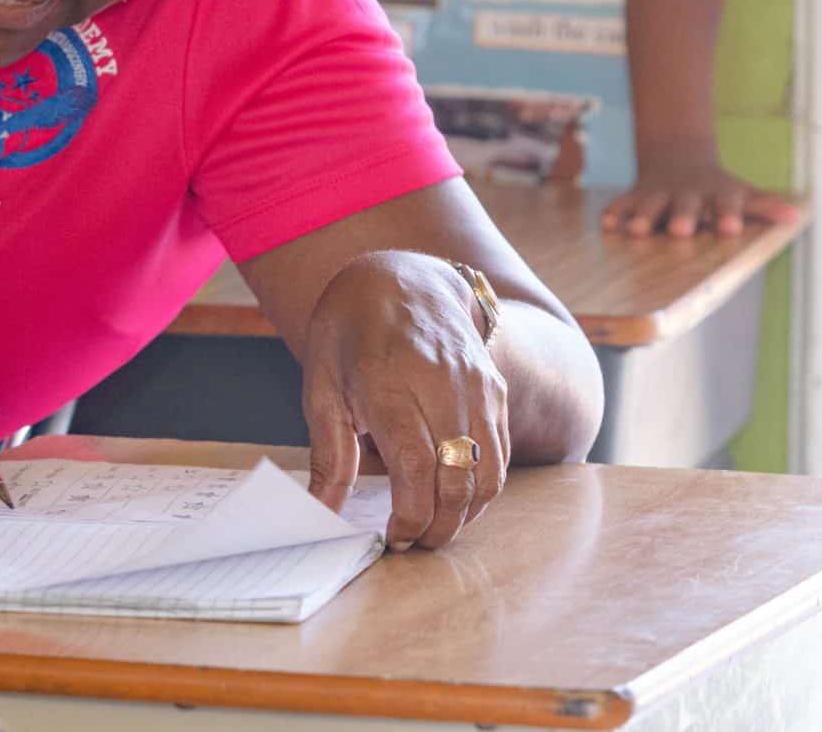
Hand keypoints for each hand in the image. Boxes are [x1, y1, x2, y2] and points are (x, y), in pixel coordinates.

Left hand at [300, 254, 507, 551]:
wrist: (401, 277)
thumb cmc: (349, 332)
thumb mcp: (320, 385)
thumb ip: (327, 452)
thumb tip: (321, 510)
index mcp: (389, 383)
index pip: (416, 468)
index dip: (411, 516)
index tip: (394, 539)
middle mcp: (442, 386)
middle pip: (458, 478)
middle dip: (439, 526)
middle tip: (413, 544)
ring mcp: (477, 387)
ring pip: (489, 472)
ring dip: (466, 513)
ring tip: (435, 528)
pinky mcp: (495, 389)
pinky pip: (500, 452)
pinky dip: (483, 486)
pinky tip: (455, 498)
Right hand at [602, 154, 801, 236]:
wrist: (678, 159)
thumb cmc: (717, 189)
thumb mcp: (743, 194)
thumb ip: (765, 207)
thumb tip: (795, 217)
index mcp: (717, 195)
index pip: (726, 204)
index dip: (727, 214)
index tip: (730, 228)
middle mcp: (686, 194)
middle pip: (685, 205)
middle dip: (681, 217)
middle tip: (679, 231)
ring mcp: (658, 195)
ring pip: (650, 205)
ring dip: (643, 216)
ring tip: (637, 231)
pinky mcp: (634, 199)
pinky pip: (621, 205)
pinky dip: (614, 214)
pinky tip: (608, 224)